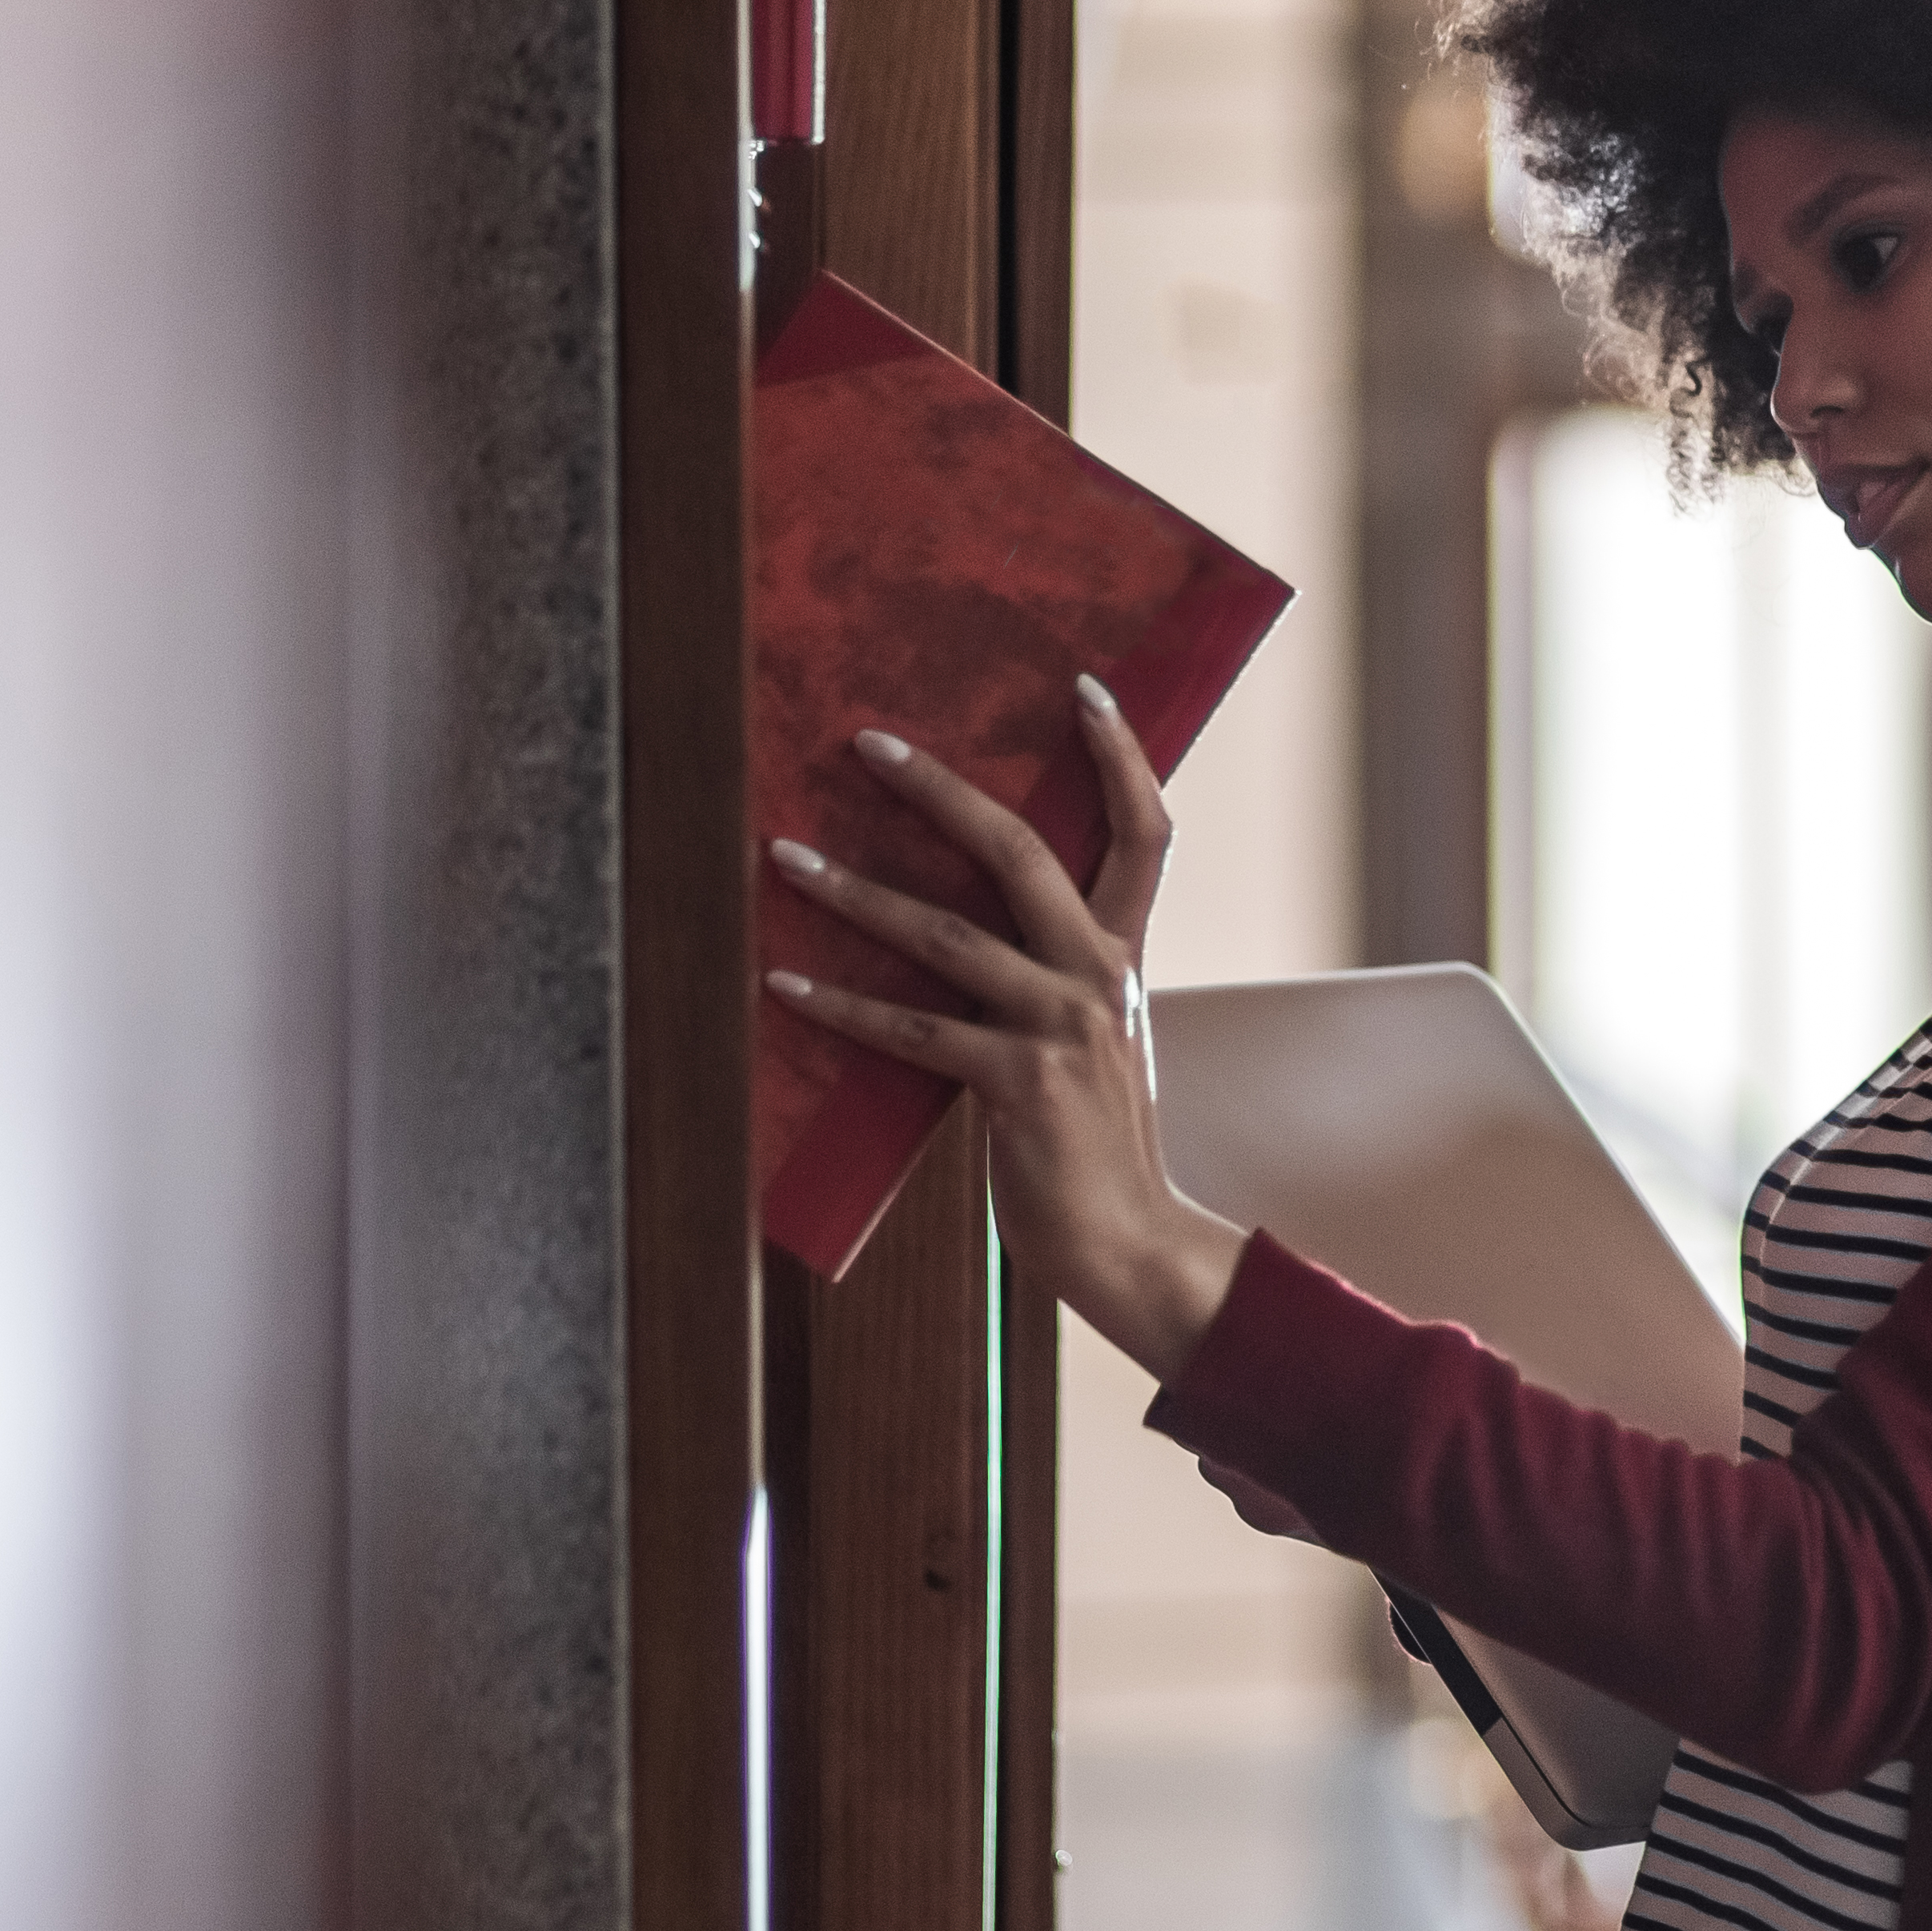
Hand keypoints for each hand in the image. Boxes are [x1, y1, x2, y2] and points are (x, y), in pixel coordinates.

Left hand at [761, 676, 1251, 1378]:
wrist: (1130, 1240)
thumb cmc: (1096, 1144)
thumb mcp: (1097, 1040)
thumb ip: (1055, 977)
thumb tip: (979, 923)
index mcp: (1126, 956)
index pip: (1147, 833)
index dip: (1121, 757)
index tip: (1084, 690)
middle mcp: (1101, 975)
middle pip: (1026, 848)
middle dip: (941, 789)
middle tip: (867, 743)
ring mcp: (1063, 1026)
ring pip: (946, 934)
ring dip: (856, 891)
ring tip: (785, 858)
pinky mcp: (1018, 1083)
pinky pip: (914, 1029)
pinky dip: (842, 1006)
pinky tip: (785, 985)